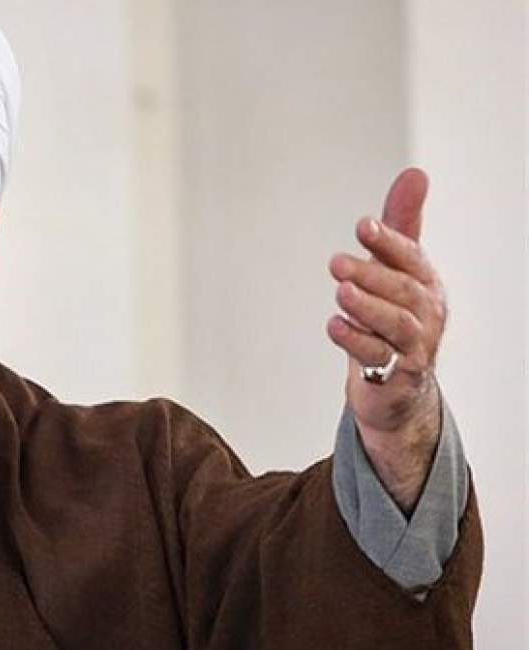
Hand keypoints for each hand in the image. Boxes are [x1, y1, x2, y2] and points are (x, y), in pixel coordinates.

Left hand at [326, 168, 446, 512]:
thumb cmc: (393, 317)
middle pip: (402, 291)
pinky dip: (355, 341)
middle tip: (336, 263)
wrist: (397, 386)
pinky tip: (334, 326)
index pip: (410, 258)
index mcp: (425, 284)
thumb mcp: (396, 270)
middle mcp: (424, 314)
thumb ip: (401, 225)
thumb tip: (415, 173)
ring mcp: (413, 346)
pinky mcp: (396, 374)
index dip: (388, 242)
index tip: (362, 226)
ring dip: (366, 307)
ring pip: (393, 324)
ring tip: (340, 292)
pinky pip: (377, 357)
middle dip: (371, 274)